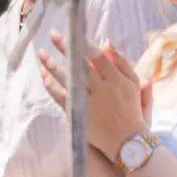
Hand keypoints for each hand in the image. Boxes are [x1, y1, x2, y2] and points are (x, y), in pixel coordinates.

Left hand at [39, 36, 149, 163]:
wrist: (128, 142)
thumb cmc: (133, 111)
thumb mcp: (135, 86)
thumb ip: (123, 64)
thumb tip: (106, 43)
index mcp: (119, 82)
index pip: (99, 58)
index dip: (84, 45)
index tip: (73, 33)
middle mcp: (103, 90)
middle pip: (81, 65)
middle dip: (66, 49)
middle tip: (53, 35)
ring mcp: (89, 102)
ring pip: (68, 79)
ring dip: (52, 65)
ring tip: (41, 53)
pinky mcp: (78, 113)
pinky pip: (60, 96)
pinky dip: (50, 84)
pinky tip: (43, 74)